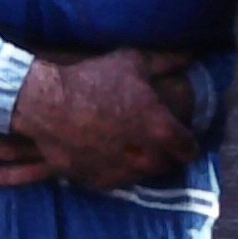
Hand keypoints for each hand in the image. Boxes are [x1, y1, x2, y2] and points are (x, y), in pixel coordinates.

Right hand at [8, 50, 199, 189]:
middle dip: (165, 153)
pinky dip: (118, 171)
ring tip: (135, 148)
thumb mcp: (132, 62)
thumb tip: (191, 57)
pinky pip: (117, 181)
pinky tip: (112, 155)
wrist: (46, 103)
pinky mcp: (96, 181)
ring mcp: (119, 172)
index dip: (187, 142)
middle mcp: (144, 156)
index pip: (187, 148)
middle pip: (166, 164)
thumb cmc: (93, 79)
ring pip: (142, 175)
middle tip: (157, 140)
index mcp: (158, 128)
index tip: (181, 136)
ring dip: (143, 164)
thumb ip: (166, 62)